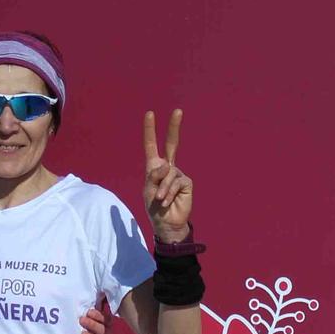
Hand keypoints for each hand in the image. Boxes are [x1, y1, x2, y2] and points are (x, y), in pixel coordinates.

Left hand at [80, 302, 109, 333]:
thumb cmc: (82, 318)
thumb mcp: (86, 309)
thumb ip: (93, 301)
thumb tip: (97, 290)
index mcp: (105, 322)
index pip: (105, 319)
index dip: (98, 315)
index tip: (88, 311)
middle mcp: (105, 333)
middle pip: (103, 330)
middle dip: (92, 325)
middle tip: (81, 320)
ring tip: (82, 333)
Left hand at [143, 109, 192, 242]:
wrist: (166, 223)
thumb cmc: (154, 207)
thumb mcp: (148, 190)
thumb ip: (154, 176)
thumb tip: (167, 165)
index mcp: (154, 167)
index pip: (152, 145)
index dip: (150, 130)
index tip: (150, 113)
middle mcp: (168, 167)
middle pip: (172, 144)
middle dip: (174, 127)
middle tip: (178, 110)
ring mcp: (178, 174)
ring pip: (169, 173)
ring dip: (162, 188)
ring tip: (160, 200)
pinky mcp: (186, 182)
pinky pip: (176, 182)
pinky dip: (169, 192)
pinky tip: (167, 201)